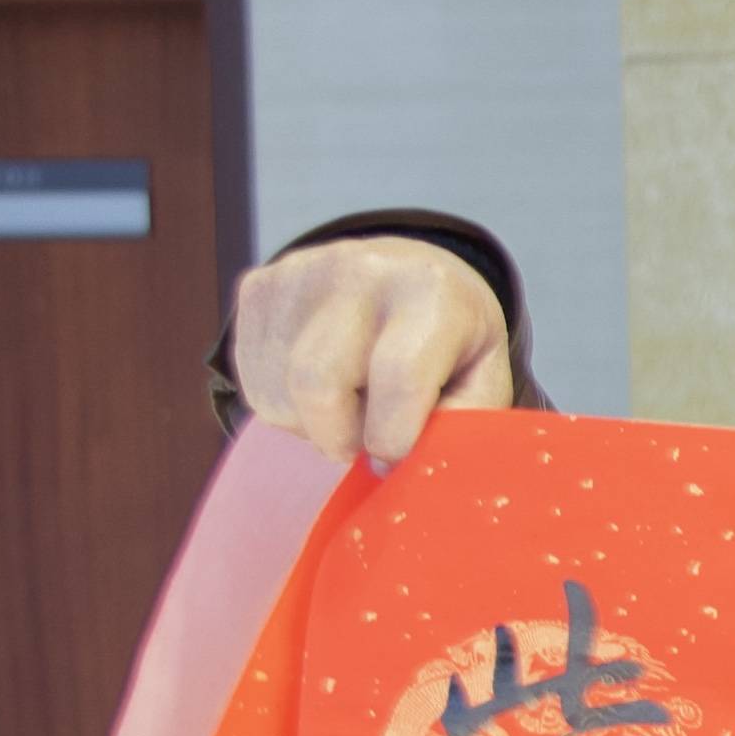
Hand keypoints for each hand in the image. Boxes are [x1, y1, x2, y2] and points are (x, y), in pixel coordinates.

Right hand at [233, 236, 514, 467]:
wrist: (410, 271)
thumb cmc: (450, 339)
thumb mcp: (484, 377)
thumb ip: (463, 423)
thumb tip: (404, 466)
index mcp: (431, 290)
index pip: (397, 377)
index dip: (392, 438)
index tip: (394, 456)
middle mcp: (361, 269)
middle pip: (318, 384)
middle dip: (338, 438)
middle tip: (361, 442)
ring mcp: (300, 272)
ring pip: (277, 392)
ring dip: (308, 424)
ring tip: (346, 407)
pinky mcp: (259, 287)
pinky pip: (250, 379)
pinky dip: (282, 405)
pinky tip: (319, 387)